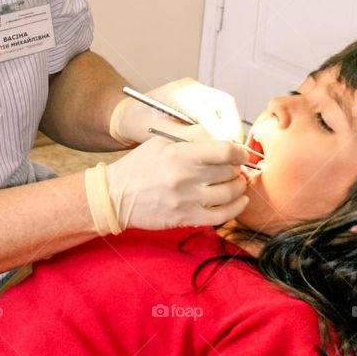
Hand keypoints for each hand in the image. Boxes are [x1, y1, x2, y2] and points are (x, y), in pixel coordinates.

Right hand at [105, 133, 250, 229]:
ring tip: (237, 183)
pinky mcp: (185, 218)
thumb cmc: (138, 166)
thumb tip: (221, 138)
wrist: (115, 197)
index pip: (224, 151)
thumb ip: (191, 136)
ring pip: (229, 195)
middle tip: (235, 168)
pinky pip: (220, 216)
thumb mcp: (161, 141)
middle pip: (229, 172)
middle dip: (237, 169)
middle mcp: (184, 178)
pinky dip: (235, 209)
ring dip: (238, 188)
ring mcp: (186, 200)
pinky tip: (239, 202)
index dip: (239, 152)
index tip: (241, 153)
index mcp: (179, 155)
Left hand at [109, 78, 244, 146]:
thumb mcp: (157, 132)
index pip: (210, 110)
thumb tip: (209, 144)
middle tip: (235, 154)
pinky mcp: (202, 103)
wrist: (128, 117)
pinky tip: (222, 150)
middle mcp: (193, 89)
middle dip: (233, 130)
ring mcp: (199, 94)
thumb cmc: (137, 123)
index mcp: (180, 91)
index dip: (221, 133)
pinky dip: (226, 132)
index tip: (226, 152)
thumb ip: (184, 137)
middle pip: (226, 105)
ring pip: (227, 110)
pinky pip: (222, 115)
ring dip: (232, 132)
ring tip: (231, 155)